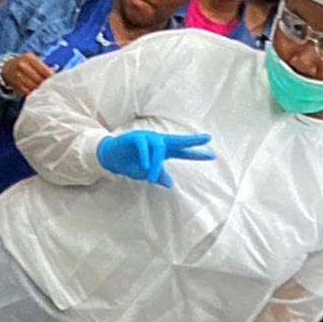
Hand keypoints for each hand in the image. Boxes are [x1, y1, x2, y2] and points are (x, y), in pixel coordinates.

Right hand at [0, 52, 52, 96]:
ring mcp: (18, 76)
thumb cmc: (24, 64)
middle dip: (47, 84)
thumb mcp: (31, 60)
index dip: (51, 77)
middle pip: (40, 79)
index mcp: (29, 57)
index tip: (58, 81)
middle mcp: (23, 66)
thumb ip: (42, 66)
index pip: (44, 69)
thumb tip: (56, 75)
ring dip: (41, 90)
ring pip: (34, 86)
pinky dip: (34, 93)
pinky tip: (38, 94)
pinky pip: (28, 92)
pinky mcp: (16, 85)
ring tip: (47, 92)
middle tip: (53, 88)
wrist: (6, 68)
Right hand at [98, 131, 214, 188]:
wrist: (111, 158)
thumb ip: (158, 176)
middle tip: (206, 139)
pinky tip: (145, 166)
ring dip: (155, 164)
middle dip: (191, 141)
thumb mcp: (145, 173)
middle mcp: (158, 142)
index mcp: (162, 151)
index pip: (182, 152)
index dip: (196, 154)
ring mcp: (147, 138)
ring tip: (150, 176)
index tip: (212, 155)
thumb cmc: (129, 163)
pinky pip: (143, 147)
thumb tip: (170, 184)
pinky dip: (145, 157)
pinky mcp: (136, 138)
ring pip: (158, 149)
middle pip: (178, 141)